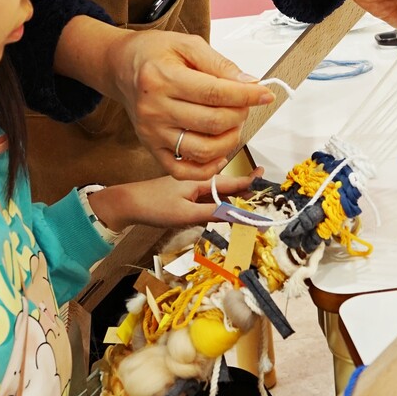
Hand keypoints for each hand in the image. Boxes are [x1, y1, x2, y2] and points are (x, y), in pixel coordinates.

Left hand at [87, 171, 256, 233]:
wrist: (127, 204)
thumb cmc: (155, 206)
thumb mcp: (185, 214)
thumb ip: (213, 214)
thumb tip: (240, 215)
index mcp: (202, 180)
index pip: (234, 181)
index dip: (252, 183)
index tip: (269, 181)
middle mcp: (199, 180)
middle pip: (229, 186)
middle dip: (247, 193)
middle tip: (265, 200)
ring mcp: (192, 187)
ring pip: (220, 192)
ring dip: (235, 199)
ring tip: (252, 205)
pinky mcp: (185, 195)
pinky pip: (209, 197)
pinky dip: (220, 203)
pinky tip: (226, 209)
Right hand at [105, 30, 273, 178]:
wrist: (122, 68)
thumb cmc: (155, 54)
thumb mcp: (187, 44)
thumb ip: (219, 64)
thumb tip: (249, 84)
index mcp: (162, 78)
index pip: (215, 93)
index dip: (247, 95)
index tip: (265, 93)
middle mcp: (154, 109)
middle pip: (213, 122)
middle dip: (239, 115)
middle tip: (243, 104)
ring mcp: (152, 133)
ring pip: (203, 150)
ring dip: (229, 140)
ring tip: (231, 124)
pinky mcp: (151, 148)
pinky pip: (183, 170)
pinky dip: (208, 167)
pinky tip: (218, 151)